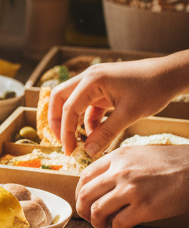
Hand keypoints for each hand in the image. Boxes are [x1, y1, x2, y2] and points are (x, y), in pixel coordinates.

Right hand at [48, 57, 185, 157]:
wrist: (170, 75)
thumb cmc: (152, 89)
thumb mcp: (129, 114)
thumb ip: (106, 133)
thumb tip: (88, 152)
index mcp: (92, 80)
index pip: (68, 108)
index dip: (65, 132)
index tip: (69, 151)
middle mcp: (88, 77)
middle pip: (59, 99)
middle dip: (58, 122)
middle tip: (63, 142)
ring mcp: (95, 81)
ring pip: (71, 101)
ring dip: (72, 121)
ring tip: (78, 142)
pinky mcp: (103, 88)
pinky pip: (87, 104)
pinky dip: (87, 120)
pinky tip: (95, 134)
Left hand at [76, 145, 188, 227]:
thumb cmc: (172, 163)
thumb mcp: (139, 154)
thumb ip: (119, 165)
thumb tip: (102, 183)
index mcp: (118, 157)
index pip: (85, 176)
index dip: (80, 193)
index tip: (85, 202)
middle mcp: (120, 172)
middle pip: (85, 195)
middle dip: (83, 211)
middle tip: (91, 218)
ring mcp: (132, 190)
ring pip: (97, 211)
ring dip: (98, 223)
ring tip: (106, 225)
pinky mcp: (145, 208)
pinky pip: (119, 224)